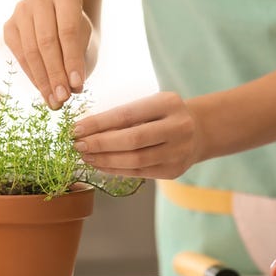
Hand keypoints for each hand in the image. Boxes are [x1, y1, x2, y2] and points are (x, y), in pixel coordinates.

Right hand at [4, 0, 91, 108]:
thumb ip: (79, 59)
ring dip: (43, 80)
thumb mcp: (86, 39)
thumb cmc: (78, 30)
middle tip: (64, 99)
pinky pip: (20, 56)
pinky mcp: (9, 26)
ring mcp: (21, 10)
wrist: (60, 17)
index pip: (68, 32)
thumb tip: (71, 89)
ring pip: (31, 51)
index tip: (78, 86)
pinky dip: (33, 76)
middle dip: (56, 75)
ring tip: (55, 102)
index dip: (72, 61)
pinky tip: (44, 92)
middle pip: (46, 42)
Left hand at [73, 92, 202, 178]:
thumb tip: (84, 129)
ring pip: (135, 160)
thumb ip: (123, 116)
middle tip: (77, 145)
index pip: (127, 115)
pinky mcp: (174, 170)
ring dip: (105, 160)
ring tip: (86, 156)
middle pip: (132, 140)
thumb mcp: (149, 105)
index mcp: (168, 103)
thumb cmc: (163, 115)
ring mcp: (179, 151)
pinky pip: (140, 172)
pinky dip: (116, 169)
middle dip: (100, 144)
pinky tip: (100, 165)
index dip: (99, 123)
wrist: (199, 131)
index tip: (76, 129)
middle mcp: (178, 127)